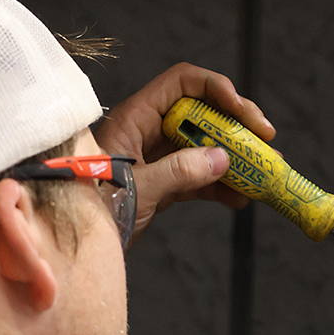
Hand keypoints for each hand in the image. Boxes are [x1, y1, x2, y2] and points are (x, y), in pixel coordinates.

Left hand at [93, 63, 275, 243]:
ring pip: (205, 145)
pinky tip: (240, 199)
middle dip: (237, 125)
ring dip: (236, 158)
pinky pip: (198, 176)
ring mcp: (156, 157)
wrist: (67, 251)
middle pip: (202, 112)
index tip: (242, 110)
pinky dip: (220, 186)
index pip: (182, 83)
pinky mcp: (161, 183)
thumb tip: (223, 159)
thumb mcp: (137, 189)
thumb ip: (180, 172)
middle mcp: (148, 132)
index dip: (216, 88)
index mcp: (135, 118)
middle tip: (266, 140)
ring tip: (264, 173)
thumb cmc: (87, 212)